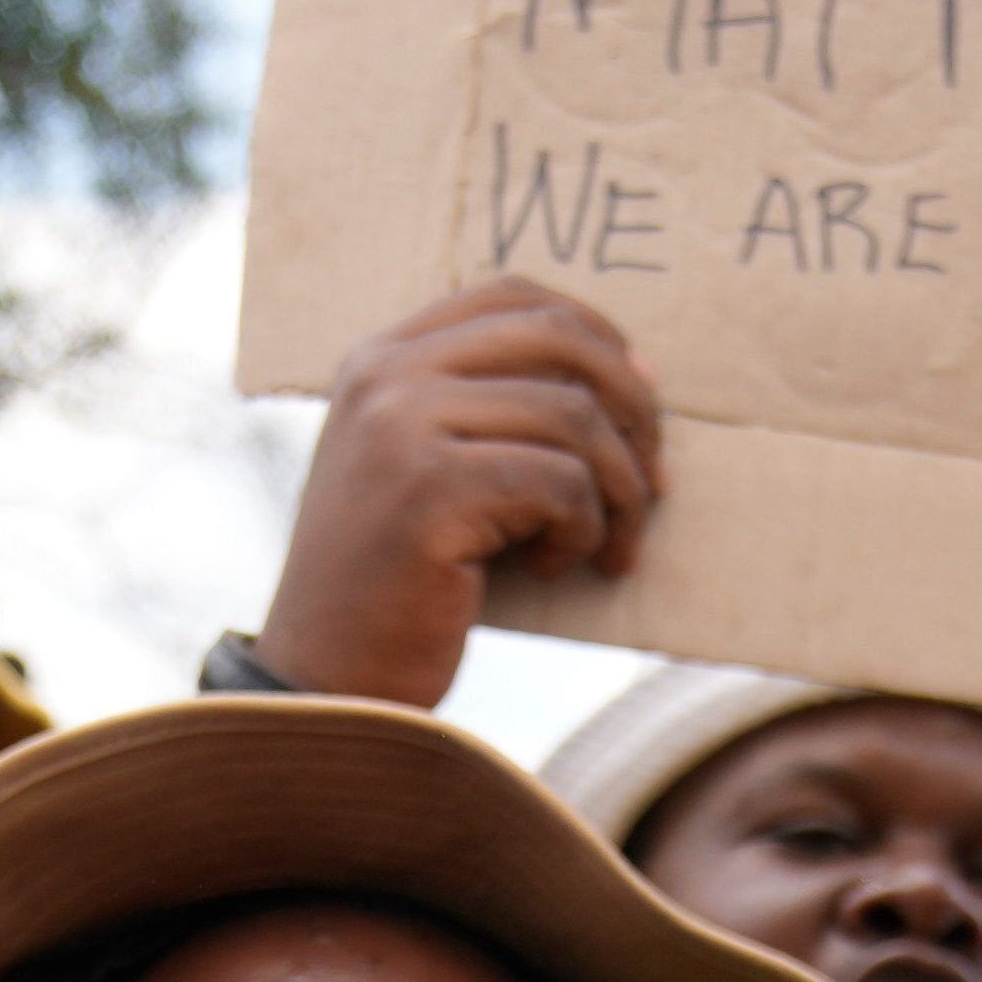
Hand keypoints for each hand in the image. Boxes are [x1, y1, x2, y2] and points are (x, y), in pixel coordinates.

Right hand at [254, 277, 662, 705]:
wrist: (328, 685)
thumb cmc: (401, 588)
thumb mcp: (433, 472)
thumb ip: (496, 411)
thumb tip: (638, 372)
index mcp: (383, 360)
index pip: (516, 297)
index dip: (599, 338)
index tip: (638, 406)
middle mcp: (386, 377)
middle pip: (559, 339)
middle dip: (633, 409)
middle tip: (652, 483)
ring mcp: (401, 427)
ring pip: (574, 415)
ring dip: (617, 488)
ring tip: (605, 545)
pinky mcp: (430, 489)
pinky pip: (563, 483)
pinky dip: (582, 530)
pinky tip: (551, 566)